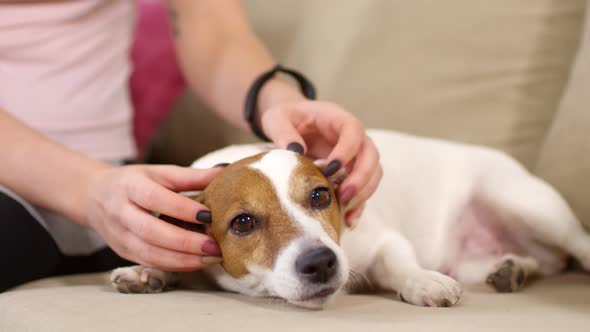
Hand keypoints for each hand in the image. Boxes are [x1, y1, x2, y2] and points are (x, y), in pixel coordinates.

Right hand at [83, 165, 222, 270]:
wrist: (94, 196)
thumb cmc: (134, 182)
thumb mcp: (159, 172)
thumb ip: (191, 176)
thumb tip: (225, 171)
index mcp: (130, 186)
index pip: (155, 199)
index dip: (181, 209)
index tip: (209, 215)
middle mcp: (121, 212)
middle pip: (152, 232)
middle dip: (186, 242)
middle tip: (215, 246)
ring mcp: (119, 235)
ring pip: (150, 254)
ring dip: (183, 260)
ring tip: (211, 258)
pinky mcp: (123, 252)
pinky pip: (150, 263)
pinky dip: (175, 265)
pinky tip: (196, 263)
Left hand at [260, 100, 381, 226]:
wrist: (288, 123)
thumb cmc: (285, 117)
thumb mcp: (277, 119)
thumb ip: (283, 132)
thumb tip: (296, 151)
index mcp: (336, 118)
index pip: (354, 130)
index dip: (348, 149)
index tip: (332, 168)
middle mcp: (352, 137)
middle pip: (371, 155)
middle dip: (361, 177)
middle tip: (344, 195)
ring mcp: (354, 156)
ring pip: (373, 173)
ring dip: (363, 193)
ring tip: (345, 210)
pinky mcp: (350, 173)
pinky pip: (363, 189)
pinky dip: (359, 205)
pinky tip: (348, 221)